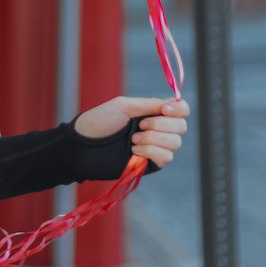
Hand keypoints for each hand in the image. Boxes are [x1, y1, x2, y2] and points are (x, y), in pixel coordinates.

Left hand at [73, 96, 189, 171]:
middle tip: (140, 125)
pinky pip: (166, 157)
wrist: (84, 146)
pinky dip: (152, 151)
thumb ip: (150, 105)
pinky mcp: (150, 164)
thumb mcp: (124, 106)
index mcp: (152, 112)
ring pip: (175, 143)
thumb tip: (174, 102)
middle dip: (162, 125)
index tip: (164, 110)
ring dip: (154, 139)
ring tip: (133, 139)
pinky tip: (134, 150)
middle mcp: (158, 129)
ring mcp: (155, 147)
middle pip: (181, 126)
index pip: (181, 110)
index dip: (179, 109)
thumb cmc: (99, 121)